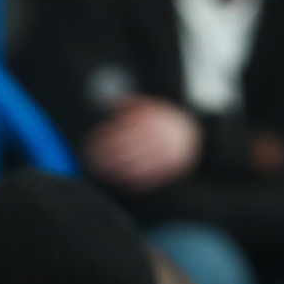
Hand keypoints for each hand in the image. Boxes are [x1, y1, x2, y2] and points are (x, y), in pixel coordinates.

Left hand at [83, 97, 199, 191]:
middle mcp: (159, 137)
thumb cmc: (165, 122)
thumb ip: (130, 104)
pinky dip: (130, 181)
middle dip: (103, 154)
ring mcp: (165, 155)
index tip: (89, 142)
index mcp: (153, 120)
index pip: (121, 129)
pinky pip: (147, 178)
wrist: (194, 135)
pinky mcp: (169, 170)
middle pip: (125, 148)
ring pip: (134, 165)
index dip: (102, 137)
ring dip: (113, 170)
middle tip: (89, 158)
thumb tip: (108, 102)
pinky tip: (117, 180)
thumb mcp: (150, 106)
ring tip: (99, 170)